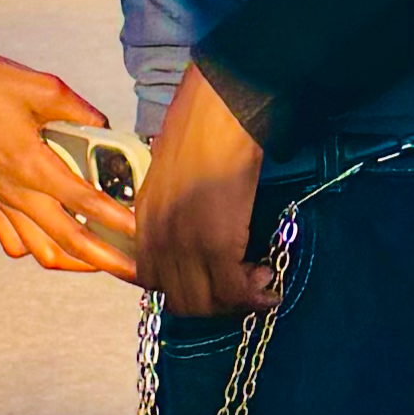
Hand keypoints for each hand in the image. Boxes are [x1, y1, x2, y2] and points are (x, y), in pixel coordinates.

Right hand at [0, 47, 137, 280]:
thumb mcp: (43, 86)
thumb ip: (81, 110)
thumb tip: (104, 125)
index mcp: (30, 163)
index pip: (84, 202)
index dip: (118, 220)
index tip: (144, 232)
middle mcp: (15, 190)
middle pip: (68, 241)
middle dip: (107, 261)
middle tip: (136, 270)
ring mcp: (0, 199)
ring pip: (41, 251)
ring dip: (75, 261)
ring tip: (103, 259)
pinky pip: (13, 242)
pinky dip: (39, 249)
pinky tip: (58, 241)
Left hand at [137, 64, 280, 319]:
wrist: (221, 110)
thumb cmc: (202, 130)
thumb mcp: (172, 174)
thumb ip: (174, 206)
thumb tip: (198, 228)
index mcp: (144, 219)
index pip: (152, 281)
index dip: (185, 291)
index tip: (213, 282)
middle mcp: (159, 236)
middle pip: (178, 300)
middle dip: (214, 304)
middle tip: (243, 288)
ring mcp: (185, 242)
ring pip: (204, 303)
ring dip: (235, 303)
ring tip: (260, 281)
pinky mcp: (217, 242)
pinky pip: (232, 290)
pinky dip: (253, 297)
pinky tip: (269, 284)